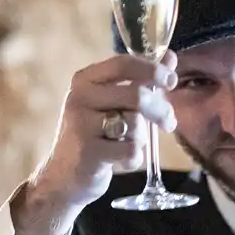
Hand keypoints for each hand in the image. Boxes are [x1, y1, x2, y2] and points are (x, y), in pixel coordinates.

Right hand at [13, 53, 179, 234]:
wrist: (62, 177)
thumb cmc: (93, 136)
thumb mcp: (112, 103)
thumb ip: (140, 80)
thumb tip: (170, 58)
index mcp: (84, 80)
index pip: (124, 64)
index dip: (153, 70)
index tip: (171, 80)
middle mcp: (79, 98)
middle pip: (136, 95)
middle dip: (160, 109)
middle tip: (169, 122)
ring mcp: (81, 126)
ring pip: (135, 124)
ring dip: (141, 137)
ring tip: (126, 143)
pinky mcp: (88, 153)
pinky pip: (131, 151)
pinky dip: (134, 158)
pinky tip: (118, 161)